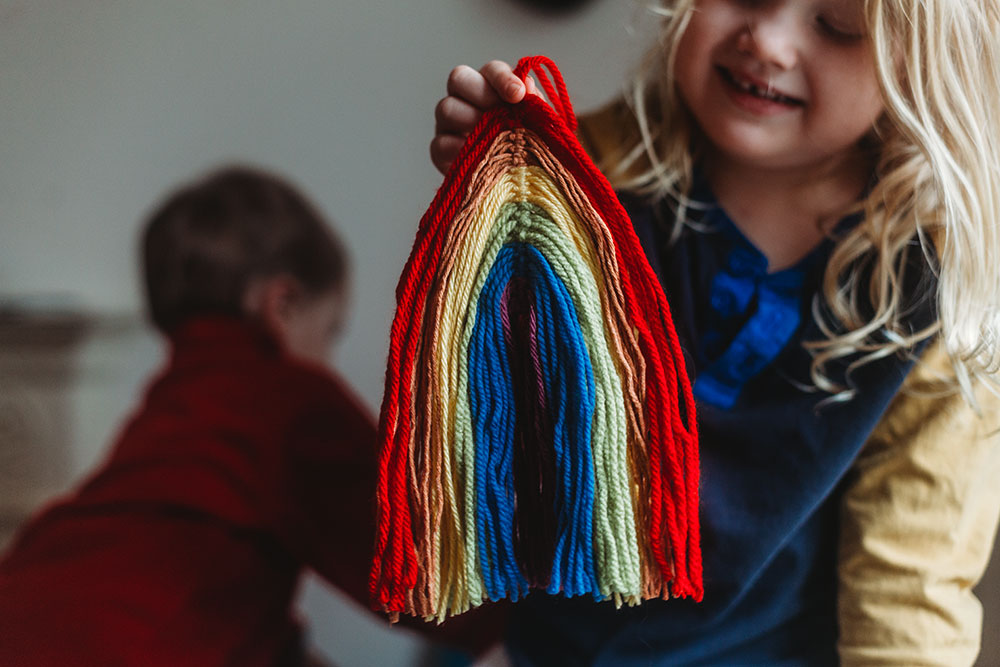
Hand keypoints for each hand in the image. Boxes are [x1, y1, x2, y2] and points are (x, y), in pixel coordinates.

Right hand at [430, 60, 537, 174]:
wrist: (515, 185)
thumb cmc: (527, 148)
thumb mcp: (537, 126)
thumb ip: (534, 106)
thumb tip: (527, 88)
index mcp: (491, 87)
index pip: (491, 70)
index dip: (503, 78)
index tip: (519, 93)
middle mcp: (465, 99)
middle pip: (459, 78)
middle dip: (482, 93)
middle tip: (503, 114)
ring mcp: (449, 123)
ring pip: (446, 107)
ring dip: (470, 120)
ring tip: (492, 137)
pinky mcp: (440, 149)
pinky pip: (439, 143)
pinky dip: (458, 149)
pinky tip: (477, 157)